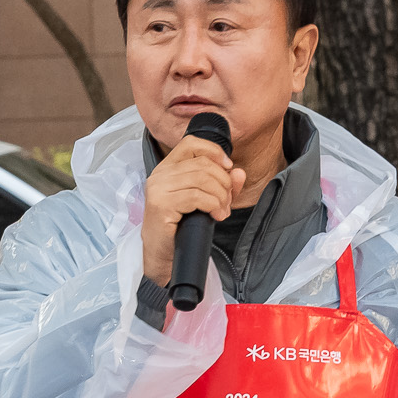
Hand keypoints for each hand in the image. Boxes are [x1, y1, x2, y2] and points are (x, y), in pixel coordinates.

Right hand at [141, 135, 244, 287]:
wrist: (163, 255)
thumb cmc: (181, 227)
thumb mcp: (205, 201)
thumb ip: (223, 185)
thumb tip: (239, 172)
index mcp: (167, 167)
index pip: (191, 143)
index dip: (214, 151)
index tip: (228, 167)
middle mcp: (160, 174)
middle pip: (203, 164)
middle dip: (223, 182)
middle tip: (227, 202)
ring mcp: (159, 188)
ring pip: (202, 179)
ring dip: (220, 196)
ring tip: (222, 210)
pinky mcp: (162, 205)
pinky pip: (197, 196)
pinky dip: (213, 205)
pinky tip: (216, 215)